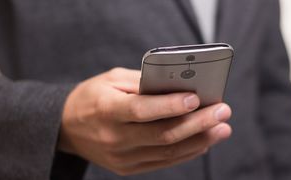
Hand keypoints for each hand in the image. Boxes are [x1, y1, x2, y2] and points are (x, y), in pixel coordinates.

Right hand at [59, 67, 231, 175]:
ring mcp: (121, 157)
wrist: (67, 127)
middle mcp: (114, 137)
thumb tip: (177, 87)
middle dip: (197, 123)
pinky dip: (185, 152)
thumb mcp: (111, 79)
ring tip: (221, 128)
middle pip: (163, 134)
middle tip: (223, 111)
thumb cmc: (92, 97)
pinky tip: (203, 142)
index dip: (170, 105)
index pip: (142, 110)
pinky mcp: (127, 167)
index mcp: (107, 110)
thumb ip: (142, 82)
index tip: (196, 98)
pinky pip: (162, 162)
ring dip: (199, 140)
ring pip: (167, 152)